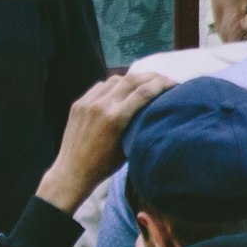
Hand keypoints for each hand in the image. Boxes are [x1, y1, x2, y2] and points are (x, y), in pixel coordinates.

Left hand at [39, 71, 173, 213]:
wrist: (72, 171)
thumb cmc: (104, 166)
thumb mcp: (127, 146)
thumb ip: (136, 124)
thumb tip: (150, 110)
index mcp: (116, 119)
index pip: (143, 92)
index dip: (161, 84)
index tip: (173, 82)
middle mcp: (101, 106)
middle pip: (131, 80)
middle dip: (150, 76)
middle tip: (163, 77)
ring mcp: (87, 103)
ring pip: (114, 80)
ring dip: (131, 79)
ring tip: (142, 82)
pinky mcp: (78, 104)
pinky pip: (99, 87)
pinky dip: (113, 86)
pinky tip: (120, 91)